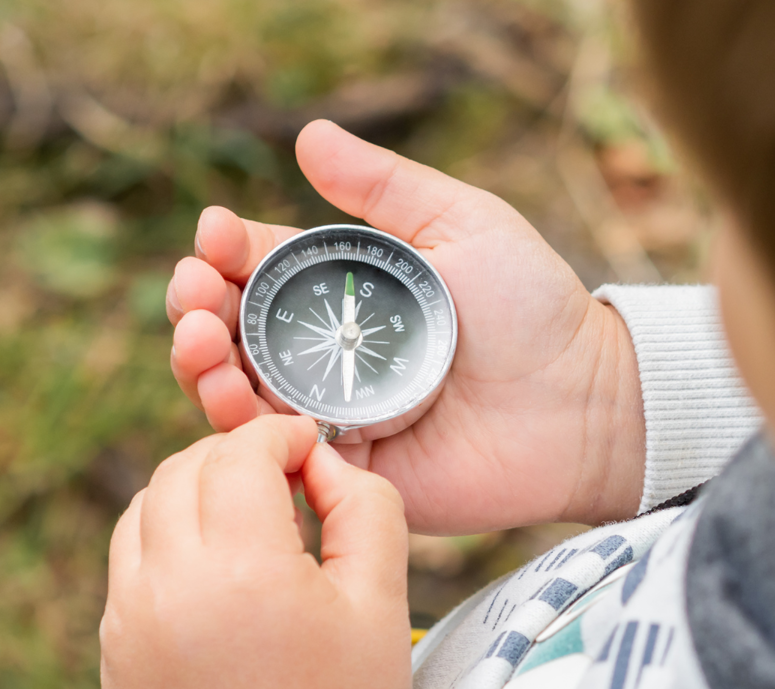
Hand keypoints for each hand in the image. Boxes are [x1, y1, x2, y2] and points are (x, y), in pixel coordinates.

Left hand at [100, 414, 410, 688]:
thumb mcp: (382, 603)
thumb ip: (366, 508)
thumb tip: (323, 463)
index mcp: (240, 569)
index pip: (240, 453)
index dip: (279, 433)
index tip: (307, 443)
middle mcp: (167, 586)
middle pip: (181, 470)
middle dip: (232, 455)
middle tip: (279, 475)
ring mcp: (128, 622)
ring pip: (141, 510)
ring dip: (189, 492)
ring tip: (241, 517)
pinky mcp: (113, 652)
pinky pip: (126, 566)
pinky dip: (163, 542)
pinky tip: (210, 568)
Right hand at [168, 120, 644, 533]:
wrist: (580, 403)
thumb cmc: (532, 307)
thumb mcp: (462, 224)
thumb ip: (386, 187)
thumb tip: (308, 133)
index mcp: (344, 291)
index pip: (260, 268)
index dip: (224, 251)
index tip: (214, 234)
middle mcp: (325, 352)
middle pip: (235, 332)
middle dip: (198, 308)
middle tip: (193, 293)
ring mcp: (331, 414)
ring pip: (241, 394)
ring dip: (202, 366)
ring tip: (198, 342)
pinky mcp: (346, 469)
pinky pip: (279, 456)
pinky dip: (243, 433)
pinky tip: (231, 400)